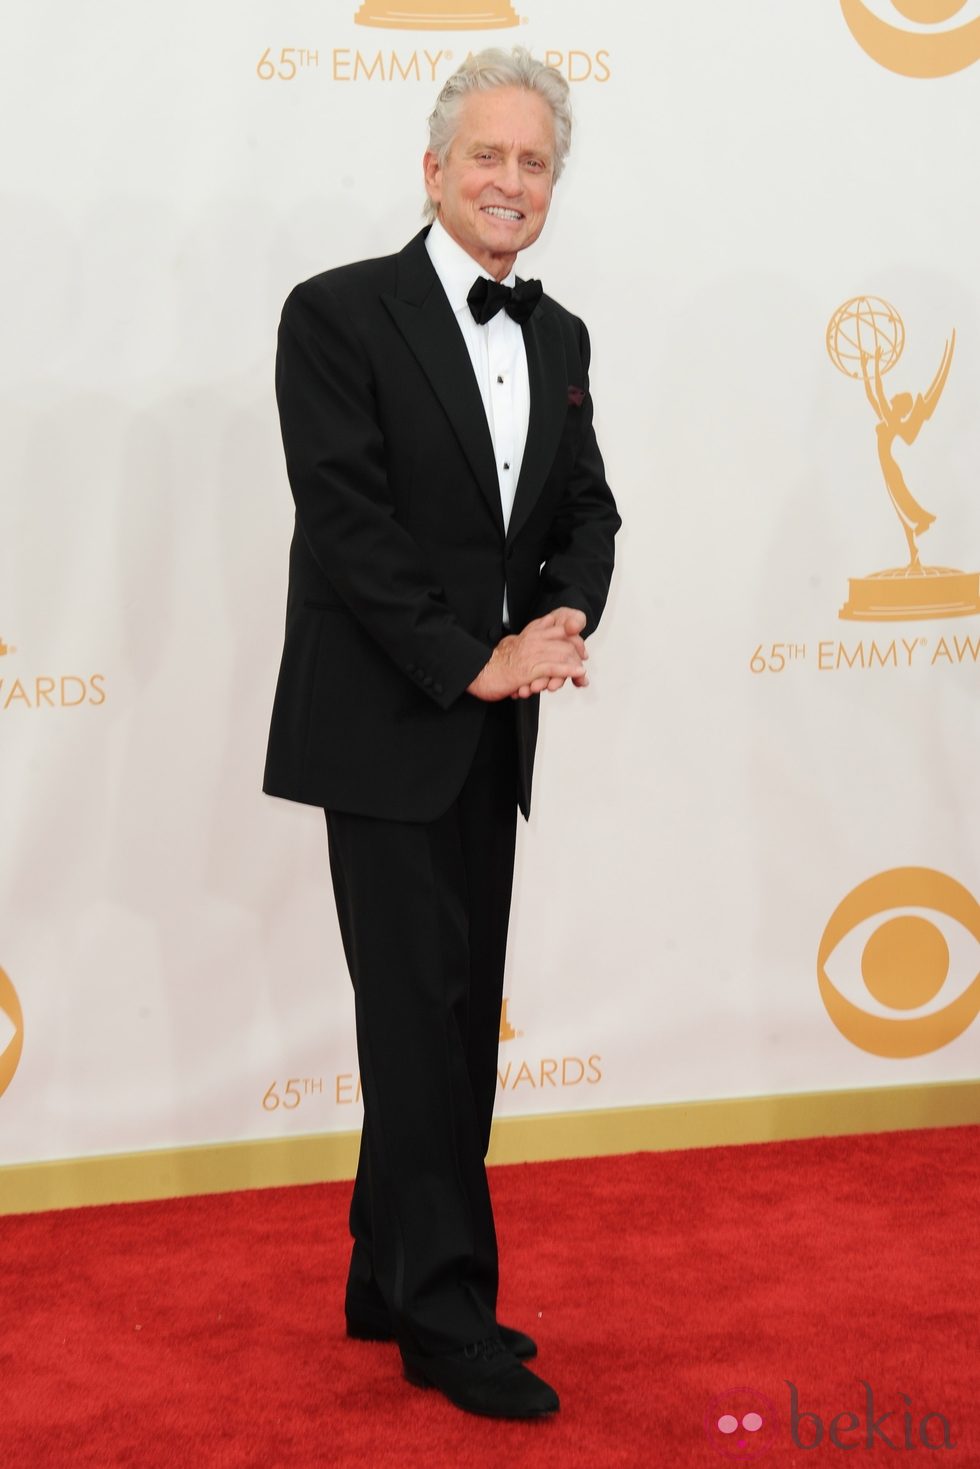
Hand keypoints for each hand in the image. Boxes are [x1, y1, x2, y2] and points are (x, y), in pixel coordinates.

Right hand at [467, 608, 587, 702]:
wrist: (481, 673)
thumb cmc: (495, 663)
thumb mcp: (512, 642)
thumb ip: (526, 637)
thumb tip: (538, 632)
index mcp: (529, 634)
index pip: (557, 629)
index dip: (572, 636)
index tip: (578, 647)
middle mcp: (532, 640)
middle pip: (564, 640)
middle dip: (577, 650)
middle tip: (584, 659)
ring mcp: (532, 654)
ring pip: (562, 654)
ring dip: (575, 664)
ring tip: (582, 672)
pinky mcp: (530, 669)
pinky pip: (554, 668)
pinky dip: (569, 671)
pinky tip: (578, 673)